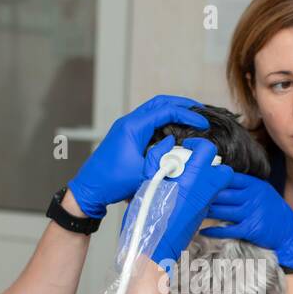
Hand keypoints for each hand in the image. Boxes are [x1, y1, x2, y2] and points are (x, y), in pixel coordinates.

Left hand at [67, 95, 208, 217]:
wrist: (89, 190)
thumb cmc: (111, 183)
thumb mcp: (143, 173)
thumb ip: (162, 157)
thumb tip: (176, 143)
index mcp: (132, 127)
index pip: (165, 111)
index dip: (187, 114)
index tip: (203, 123)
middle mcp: (128, 123)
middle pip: (160, 103)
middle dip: (182, 105)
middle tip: (201, 111)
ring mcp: (127, 129)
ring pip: (154, 111)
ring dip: (173, 112)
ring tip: (192, 119)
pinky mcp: (127, 137)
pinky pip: (149, 123)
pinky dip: (165, 122)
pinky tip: (176, 132)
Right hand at [124, 137, 232, 266]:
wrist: (153, 248)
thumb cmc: (146, 218)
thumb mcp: (146, 183)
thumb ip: (156, 160)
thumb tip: (167, 143)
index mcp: (191, 179)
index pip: (208, 150)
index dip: (197, 144)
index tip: (186, 148)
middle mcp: (204, 191)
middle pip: (223, 169)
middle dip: (211, 164)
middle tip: (193, 164)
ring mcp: (206, 205)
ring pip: (219, 185)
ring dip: (208, 178)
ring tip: (189, 179)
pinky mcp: (202, 215)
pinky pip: (209, 197)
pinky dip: (201, 192)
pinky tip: (184, 195)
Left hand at [199, 171, 292, 268]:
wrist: (289, 233)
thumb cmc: (273, 212)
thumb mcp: (263, 193)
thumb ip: (245, 187)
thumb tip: (219, 182)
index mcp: (255, 185)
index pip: (229, 177)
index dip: (212, 178)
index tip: (196, 179)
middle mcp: (252, 196)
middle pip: (222, 193)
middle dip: (204, 195)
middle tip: (188, 196)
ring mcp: (251, 212)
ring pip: (221, 210)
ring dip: (205, 211)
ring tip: (191, 211)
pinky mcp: (250, 229)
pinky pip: (226, 229)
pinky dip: (213, 230)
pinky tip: (202, 230)